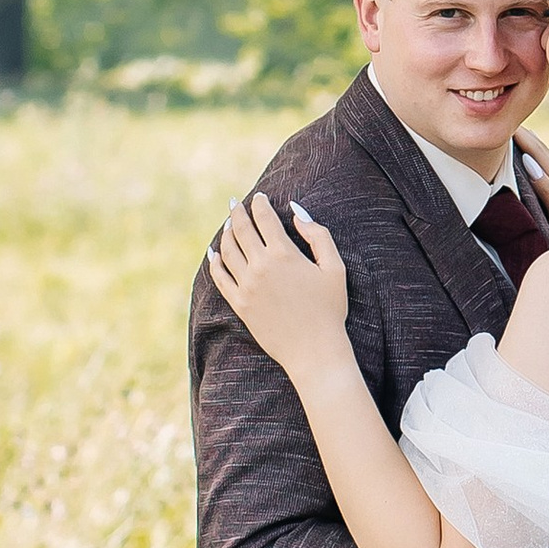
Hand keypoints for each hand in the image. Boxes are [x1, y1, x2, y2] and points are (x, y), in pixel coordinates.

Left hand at [207, 193, 352, 374]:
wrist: (314, 350)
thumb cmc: (330, 309)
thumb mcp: (334, 267)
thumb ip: (317, 235)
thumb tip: (296, 213)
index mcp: (284, 254)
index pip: (264, 218)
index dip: (260, 204)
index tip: (259, 197)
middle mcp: (260, 267)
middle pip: (241, 230)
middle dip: (237, 212)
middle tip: (235, 203)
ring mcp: (246, 286)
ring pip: (228, 250)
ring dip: (226, 233)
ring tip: (228, 224)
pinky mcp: (239, 304)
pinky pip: (220, 277)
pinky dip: (215, 261)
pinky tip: (214, 253)